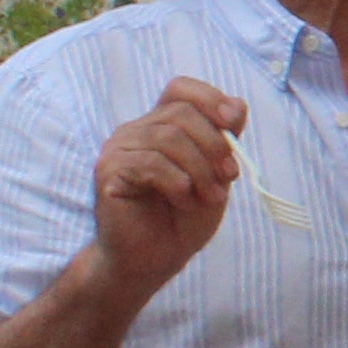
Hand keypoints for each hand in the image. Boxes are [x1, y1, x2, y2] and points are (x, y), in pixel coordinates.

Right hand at [91, 79, 244, 293]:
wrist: (155, 258)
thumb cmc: (184, 216)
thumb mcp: (215, 174)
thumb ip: (224, 140)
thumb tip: (238, 105)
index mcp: (161, 124)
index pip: (180, 89)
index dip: (210, 98)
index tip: (234, 123)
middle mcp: (136, 130)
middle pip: (181, 113)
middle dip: (214, 144)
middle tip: (230, 176)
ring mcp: (119, 148)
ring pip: (168, 137)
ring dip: (200, 169)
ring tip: (211, 197)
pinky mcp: (109, 171)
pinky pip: (150, 163)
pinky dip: (178, 182)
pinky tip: (184, 201)